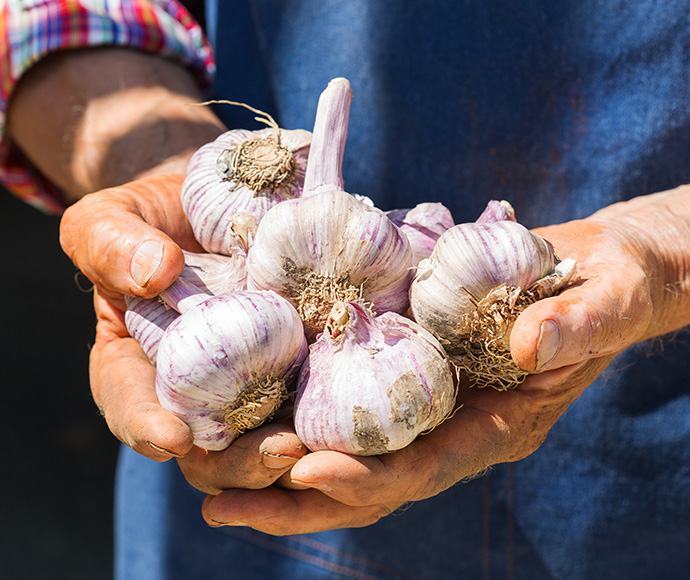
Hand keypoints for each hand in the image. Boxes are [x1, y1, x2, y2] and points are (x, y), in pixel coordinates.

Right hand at [61, 174, 304, 488]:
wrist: (225, 199)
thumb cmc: (155, 216)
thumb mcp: (111, 219)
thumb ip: (111, 244)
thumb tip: (156, 273)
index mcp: (137, 365)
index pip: (132, 406)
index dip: (147, 428)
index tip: (173, 438)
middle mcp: (197, 386)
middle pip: (212, 446)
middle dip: (242, 461)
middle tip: (280, 452)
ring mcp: (252, 378)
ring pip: (267, 435)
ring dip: (292, 450)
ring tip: (319, 447)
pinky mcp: (299, 361)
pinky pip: (314, 394)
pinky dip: (333, 410)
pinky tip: (354, 409)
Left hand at [201, 191, 689, 534]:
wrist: (595, 272)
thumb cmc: (608, 287)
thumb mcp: (605, 299)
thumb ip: (575, 326)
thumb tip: (527, 341)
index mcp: (499, 423)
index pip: (428, 465)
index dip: (371, 476)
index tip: (308, 474)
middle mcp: (453, 423)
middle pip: (370, 478)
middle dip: (297, 498)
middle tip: (221, 506)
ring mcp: (426, 400)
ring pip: (345, 447)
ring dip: (276, 467)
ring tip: (205, 474)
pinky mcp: (404, 367)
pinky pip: (344, 399)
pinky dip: (292, 408)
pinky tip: (237, 407)